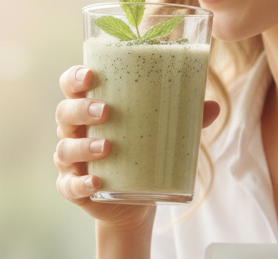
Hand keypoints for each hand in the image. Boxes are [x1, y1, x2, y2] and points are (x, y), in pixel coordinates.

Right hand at [53, 65, 220, 232]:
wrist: (134, 201)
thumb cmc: (141, 151)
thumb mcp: (161, 132)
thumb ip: (184, 118)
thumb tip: (212, 106)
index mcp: (90, 107)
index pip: (71, 85)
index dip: (74, 77)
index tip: (91, 75)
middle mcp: (75, 131)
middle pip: (65, 112)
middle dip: (82, 109)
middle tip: (105, 111)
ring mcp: (70, 161)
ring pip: (65, 148)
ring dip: (83, 146)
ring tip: (106, 146)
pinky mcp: (73, 187)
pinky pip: (69, 184)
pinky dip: (80, 183)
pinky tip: (95, 182)